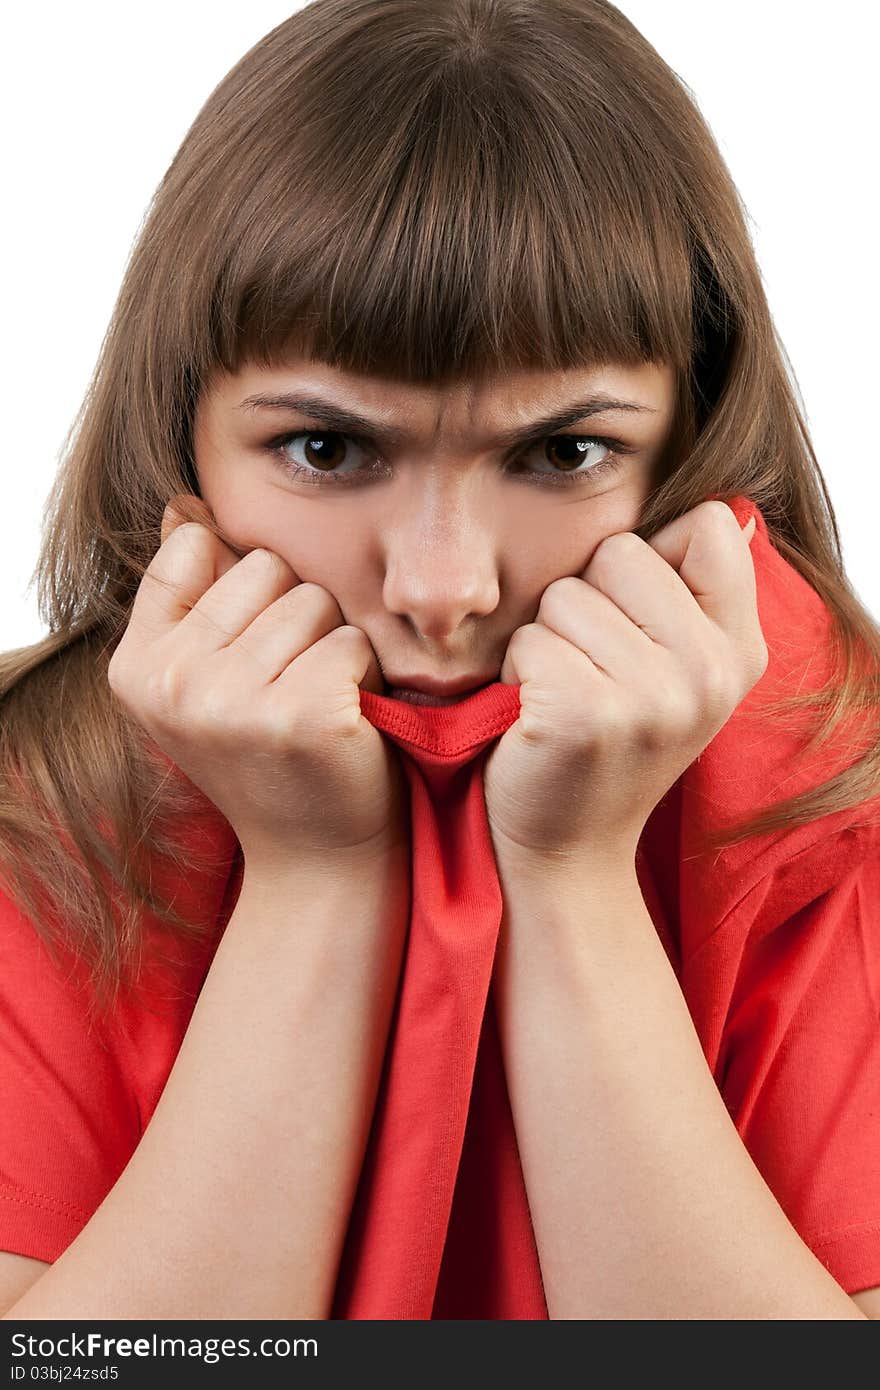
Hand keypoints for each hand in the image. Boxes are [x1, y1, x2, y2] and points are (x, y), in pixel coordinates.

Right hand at [107, 493, 407, 873]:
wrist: (314, 858)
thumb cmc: (269, 754)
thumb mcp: (207, 676)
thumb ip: (190, 592)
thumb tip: (185, 505)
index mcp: (137, 665)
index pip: (196, 548)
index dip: (244, 591)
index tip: (248, 655)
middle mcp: (172, 682)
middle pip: (265, 568)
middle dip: (293, 617)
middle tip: (289, 687)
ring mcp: (233, 700)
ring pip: (313, 601)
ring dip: (331, 646)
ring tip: (317, 704)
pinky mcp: (300, 714)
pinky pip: (349, 640)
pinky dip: (363, 675)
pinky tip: (346, 721)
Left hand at [483, 501, 766, 871]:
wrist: (569, 851)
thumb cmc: (607, 745)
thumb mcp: (676, 673)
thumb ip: (690, 593)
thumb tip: (712, 510)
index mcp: (740, 650)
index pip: (708, 525)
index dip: (651, 560)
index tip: (636, 626)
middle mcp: (711, 671)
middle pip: (622, 551)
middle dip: (587, 602)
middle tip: (592, 672)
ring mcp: (654, 695)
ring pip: (566, 594)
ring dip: (547, 640)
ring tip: (564, 696)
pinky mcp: (588, 713)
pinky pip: (530, 638)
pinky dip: (518, 672)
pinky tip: (536, 716)